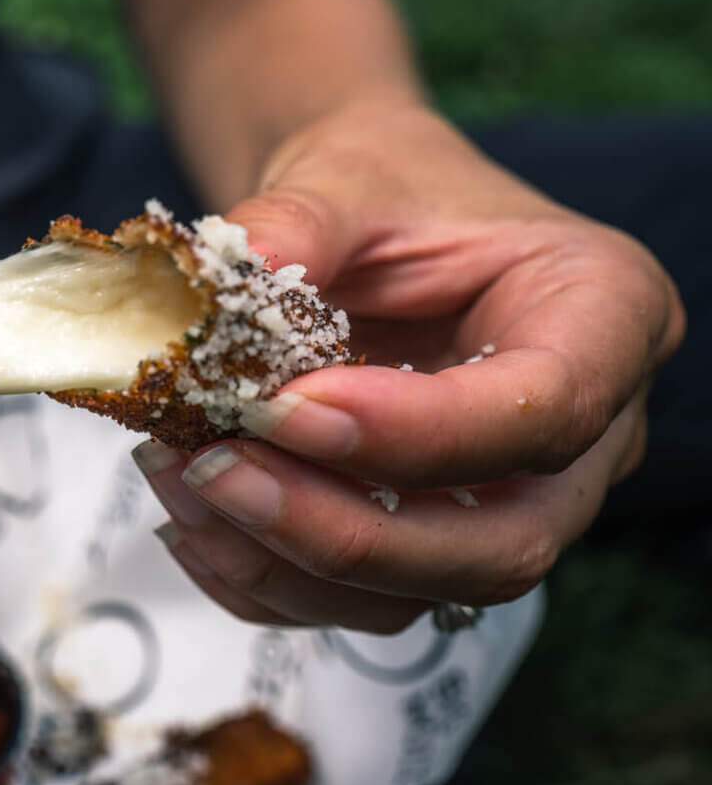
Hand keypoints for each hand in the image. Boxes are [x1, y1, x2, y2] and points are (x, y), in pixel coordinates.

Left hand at [140, 101, 683, 632]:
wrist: (362, 225)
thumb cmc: (381, 191)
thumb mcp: (346, 181)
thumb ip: (292, 229)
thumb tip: (212, 285)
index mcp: (603, 317)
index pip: (542, 411)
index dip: (412, 433)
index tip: (287, 407)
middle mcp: (583, 436)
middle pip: (499, 544)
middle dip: (344, 530)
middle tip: (216, 470)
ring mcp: (511, 503)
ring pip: (425, 591)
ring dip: (285, 560)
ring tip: (181, 479)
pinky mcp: (434, 540)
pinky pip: (360, 603)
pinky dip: (264, 576)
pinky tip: (190, 518)